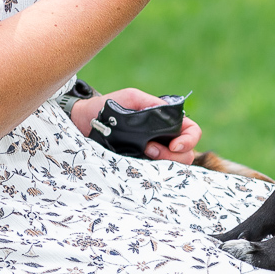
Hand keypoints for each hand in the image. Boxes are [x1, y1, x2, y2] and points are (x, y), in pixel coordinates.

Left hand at [71, 87, 203, 164]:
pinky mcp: (139, 166)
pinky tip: (139, 163)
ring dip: (163, 162)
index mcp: (165, 121)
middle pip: (186, 154)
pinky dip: (152, 173)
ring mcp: (152, 154)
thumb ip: (151, 104)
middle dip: (174, 155)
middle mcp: (162, 139)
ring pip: (173, 166)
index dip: (189, 140)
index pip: (191, 131)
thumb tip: (169, 114)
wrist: (83, 122)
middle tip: (150, 149)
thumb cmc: (107, 106)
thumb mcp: (131, 98)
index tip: (175, 145)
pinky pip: (154, 175)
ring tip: (144, 152)